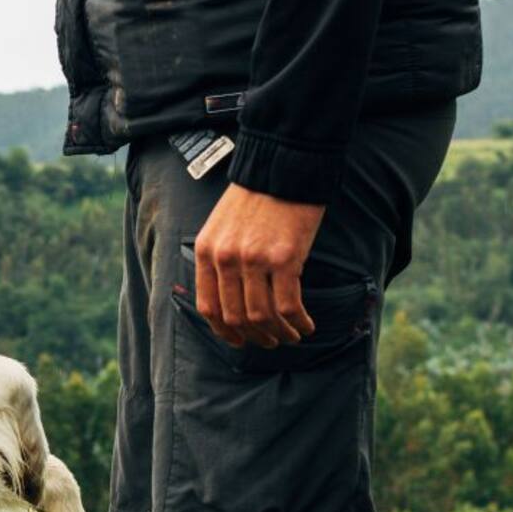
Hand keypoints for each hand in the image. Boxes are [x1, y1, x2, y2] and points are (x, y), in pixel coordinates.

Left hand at [194, 183, 325, 347]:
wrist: (282, 169)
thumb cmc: (255, 198)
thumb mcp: (221, 227)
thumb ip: (219, 259)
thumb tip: (230, 299)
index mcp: (206, 252)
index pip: (209, 306)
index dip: (224, 331)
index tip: (239, 341)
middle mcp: (225, 259)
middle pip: (236, 317)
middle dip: (255, 336)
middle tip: (270, 341)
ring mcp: (253, 260)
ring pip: (262, 316)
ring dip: (279, 333)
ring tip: (291, 335)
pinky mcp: (284, 259)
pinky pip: (288, 306)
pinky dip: (298, 321)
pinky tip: (306, 324)